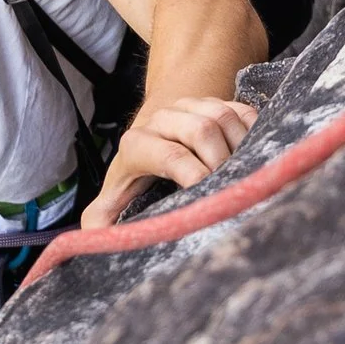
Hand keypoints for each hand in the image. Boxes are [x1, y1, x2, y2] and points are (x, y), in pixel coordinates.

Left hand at [80, 92, 251, 228]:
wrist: (154, 131)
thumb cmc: (137, 175)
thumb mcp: (116, 196)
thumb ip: (103, 219)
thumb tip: (91, 243)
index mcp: (137, 145)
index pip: (169, 155)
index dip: (194, 175)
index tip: (210, 200)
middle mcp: (161, 120)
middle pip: (202, 130)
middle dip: (222, 163)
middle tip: (232, 190)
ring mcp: (189, 105)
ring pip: (222, 116)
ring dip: (240, 147)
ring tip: (243, 175)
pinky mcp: (214, 100)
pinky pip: (241, 110)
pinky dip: (253, 131)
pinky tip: (251, 155)